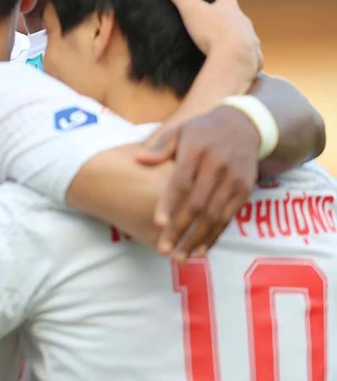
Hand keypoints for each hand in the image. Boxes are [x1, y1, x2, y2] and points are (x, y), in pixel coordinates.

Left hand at [137, 105, 259, 260]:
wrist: (244, 125)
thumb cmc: (202, 131)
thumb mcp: (180, 131)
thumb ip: (160, 147)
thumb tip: (138, 160)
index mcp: (197, 151)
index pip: (181, 182)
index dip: (169, 203)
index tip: (157, 223)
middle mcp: (217, 167)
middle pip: (198, 204)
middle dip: (180, 229)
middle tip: (164, 250)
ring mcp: (234, 180)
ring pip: (215, 215)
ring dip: (197, 239)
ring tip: (180, 257)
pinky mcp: (245, 191)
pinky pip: (228, 217)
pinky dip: (215, 235)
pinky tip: (200, 249)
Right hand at [155, 0, 261, 69]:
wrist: (235, 60)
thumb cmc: (213, 33)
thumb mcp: (190, 10)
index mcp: (228, 8)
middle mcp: (242, 21)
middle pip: (237, 12)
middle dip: (231, 10)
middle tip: (225, 8)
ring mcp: (249, 39)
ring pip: (245, 33)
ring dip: (238, 34)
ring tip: (231, 38)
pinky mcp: (251, 58)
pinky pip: (249, 56)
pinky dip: (244, 56)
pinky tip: (239, 61)